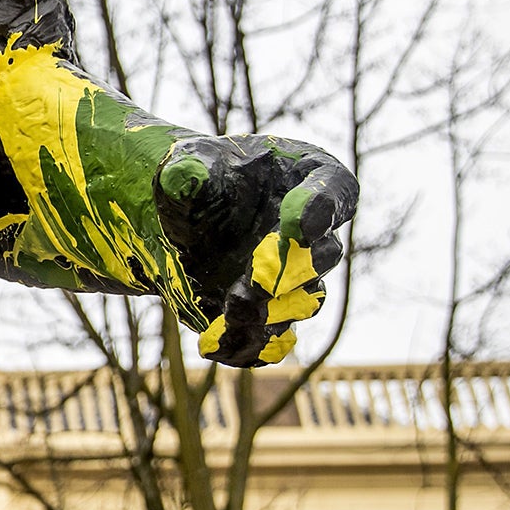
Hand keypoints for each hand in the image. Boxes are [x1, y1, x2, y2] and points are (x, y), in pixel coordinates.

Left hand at [153, 135, 356, 367]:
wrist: (174, 221)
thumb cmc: (196, 177)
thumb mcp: (189, 163)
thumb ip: (190, 168)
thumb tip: (184, 175)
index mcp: (308, 178)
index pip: (336, 189)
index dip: (323, 209)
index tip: (301, 226)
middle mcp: (313, 232)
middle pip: (324, 256)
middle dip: (291, 271)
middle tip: (256, 281)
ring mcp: (294, 276)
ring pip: (302, 303)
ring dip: (271, 313)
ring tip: (231, 312)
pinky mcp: (266, 311)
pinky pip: (271, 339)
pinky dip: (247, 347)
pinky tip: (216, 345)